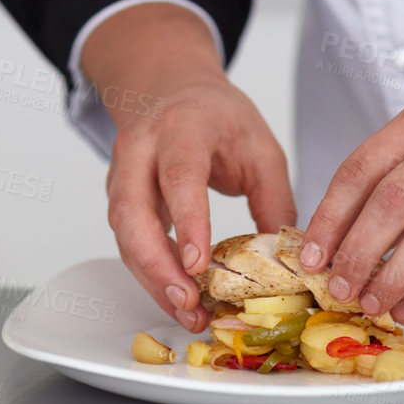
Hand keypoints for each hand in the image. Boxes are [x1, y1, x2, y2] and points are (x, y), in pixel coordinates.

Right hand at [105, 75, 296, 331]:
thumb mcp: (261, 147)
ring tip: (188, 312)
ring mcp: (121, 172)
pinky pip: (127, 241)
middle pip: (133, 210)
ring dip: (152, 278)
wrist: (173, 91)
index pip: (179, 175)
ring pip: (124, 233)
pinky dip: (150, 273)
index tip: (199, 264)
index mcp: (183, 127)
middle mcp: (142, 148)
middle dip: (157, 264)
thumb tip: (285, 261)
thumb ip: (275, 200)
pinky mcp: (118, 198)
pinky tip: (177, 297)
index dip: (188, 221)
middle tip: (188, 302)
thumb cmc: (219, 118)